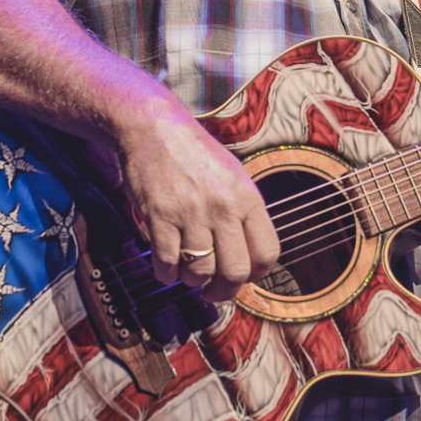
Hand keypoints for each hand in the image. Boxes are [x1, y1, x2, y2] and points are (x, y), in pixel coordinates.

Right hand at [115, 100, 279, 302]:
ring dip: (192, 281)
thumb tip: (249, 256)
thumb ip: (244, 212)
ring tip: (187, 272)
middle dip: (224, 291)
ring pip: (200, 272)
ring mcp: (191, 212)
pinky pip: (167, 264)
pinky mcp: (160, 216)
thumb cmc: (194, 153)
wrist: (153, 129)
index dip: (256, 274)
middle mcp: (224, 206)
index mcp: (248, 197)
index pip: (267, 253)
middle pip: (235, 271)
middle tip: (213, 291)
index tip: (242, 277)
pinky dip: (166, 274)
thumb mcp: (234, 175)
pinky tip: (166, 267)